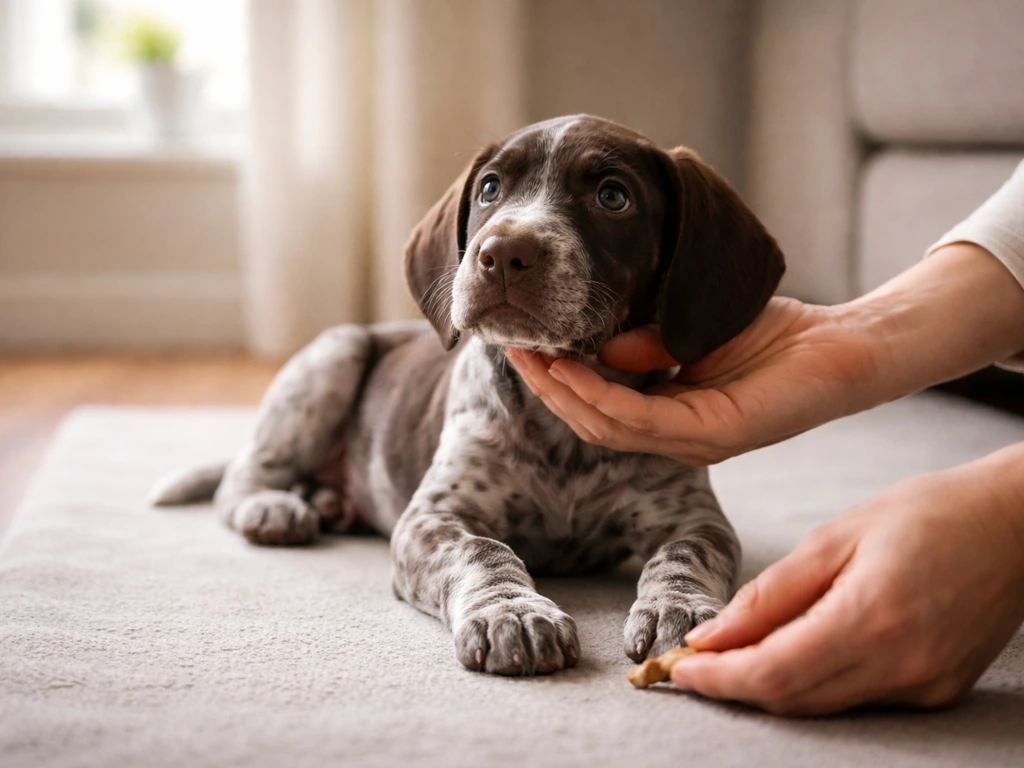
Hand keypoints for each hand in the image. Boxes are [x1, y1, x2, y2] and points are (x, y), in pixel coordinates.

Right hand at [506, 297, 879, 464]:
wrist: (846, 345)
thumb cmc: (776, 335)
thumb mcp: (692, 330)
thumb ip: (646, 341)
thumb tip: (596, 341)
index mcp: (669, 415)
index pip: (597, 407)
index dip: (556, 380)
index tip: (523, 342)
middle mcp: (674, 437)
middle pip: (591, 422)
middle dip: (548, 386)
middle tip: (513, 348)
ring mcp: (692, 441)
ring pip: (607, 427)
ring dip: (563, 392)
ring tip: (530, 357)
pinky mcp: (713, 435)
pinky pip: (641, 420)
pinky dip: (600, 394)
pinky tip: (572, 368)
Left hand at [670, 446, 1023, 715]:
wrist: (1016, 525)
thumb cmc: (927, 513)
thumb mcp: (838, 536)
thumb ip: (773, 592)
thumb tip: (715, 634)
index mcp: (872, 618)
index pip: (772, 672)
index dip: (717, 678)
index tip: (675, 668)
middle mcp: (901, 665)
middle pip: (792, 699)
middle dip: (733, 687)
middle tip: (692, 663)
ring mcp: (923, 685)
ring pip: (821, 706)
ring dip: (769, 687)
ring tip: (730, 655)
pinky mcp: (936, 690)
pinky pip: (857, 699)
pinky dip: (814, 682)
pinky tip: (792, 651)